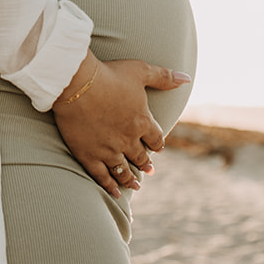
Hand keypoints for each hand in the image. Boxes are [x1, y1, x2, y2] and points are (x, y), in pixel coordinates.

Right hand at [51, 60, 189, 198]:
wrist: (77, 83)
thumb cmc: (109, 74)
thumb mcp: (140, 70)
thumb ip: (164, 77)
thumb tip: (186, 78)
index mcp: (142, 121)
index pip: (156, 139)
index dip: (157, 144)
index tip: (157, 148)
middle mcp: (128, 140)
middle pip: (140, 156)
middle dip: (145, 163)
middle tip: (149, 170)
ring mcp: (108, 150)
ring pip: (123, 170)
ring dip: (130, 179)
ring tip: (135, 186)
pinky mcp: (88, 155)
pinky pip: (101, 176)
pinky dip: (109, 186)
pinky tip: (114, 193)